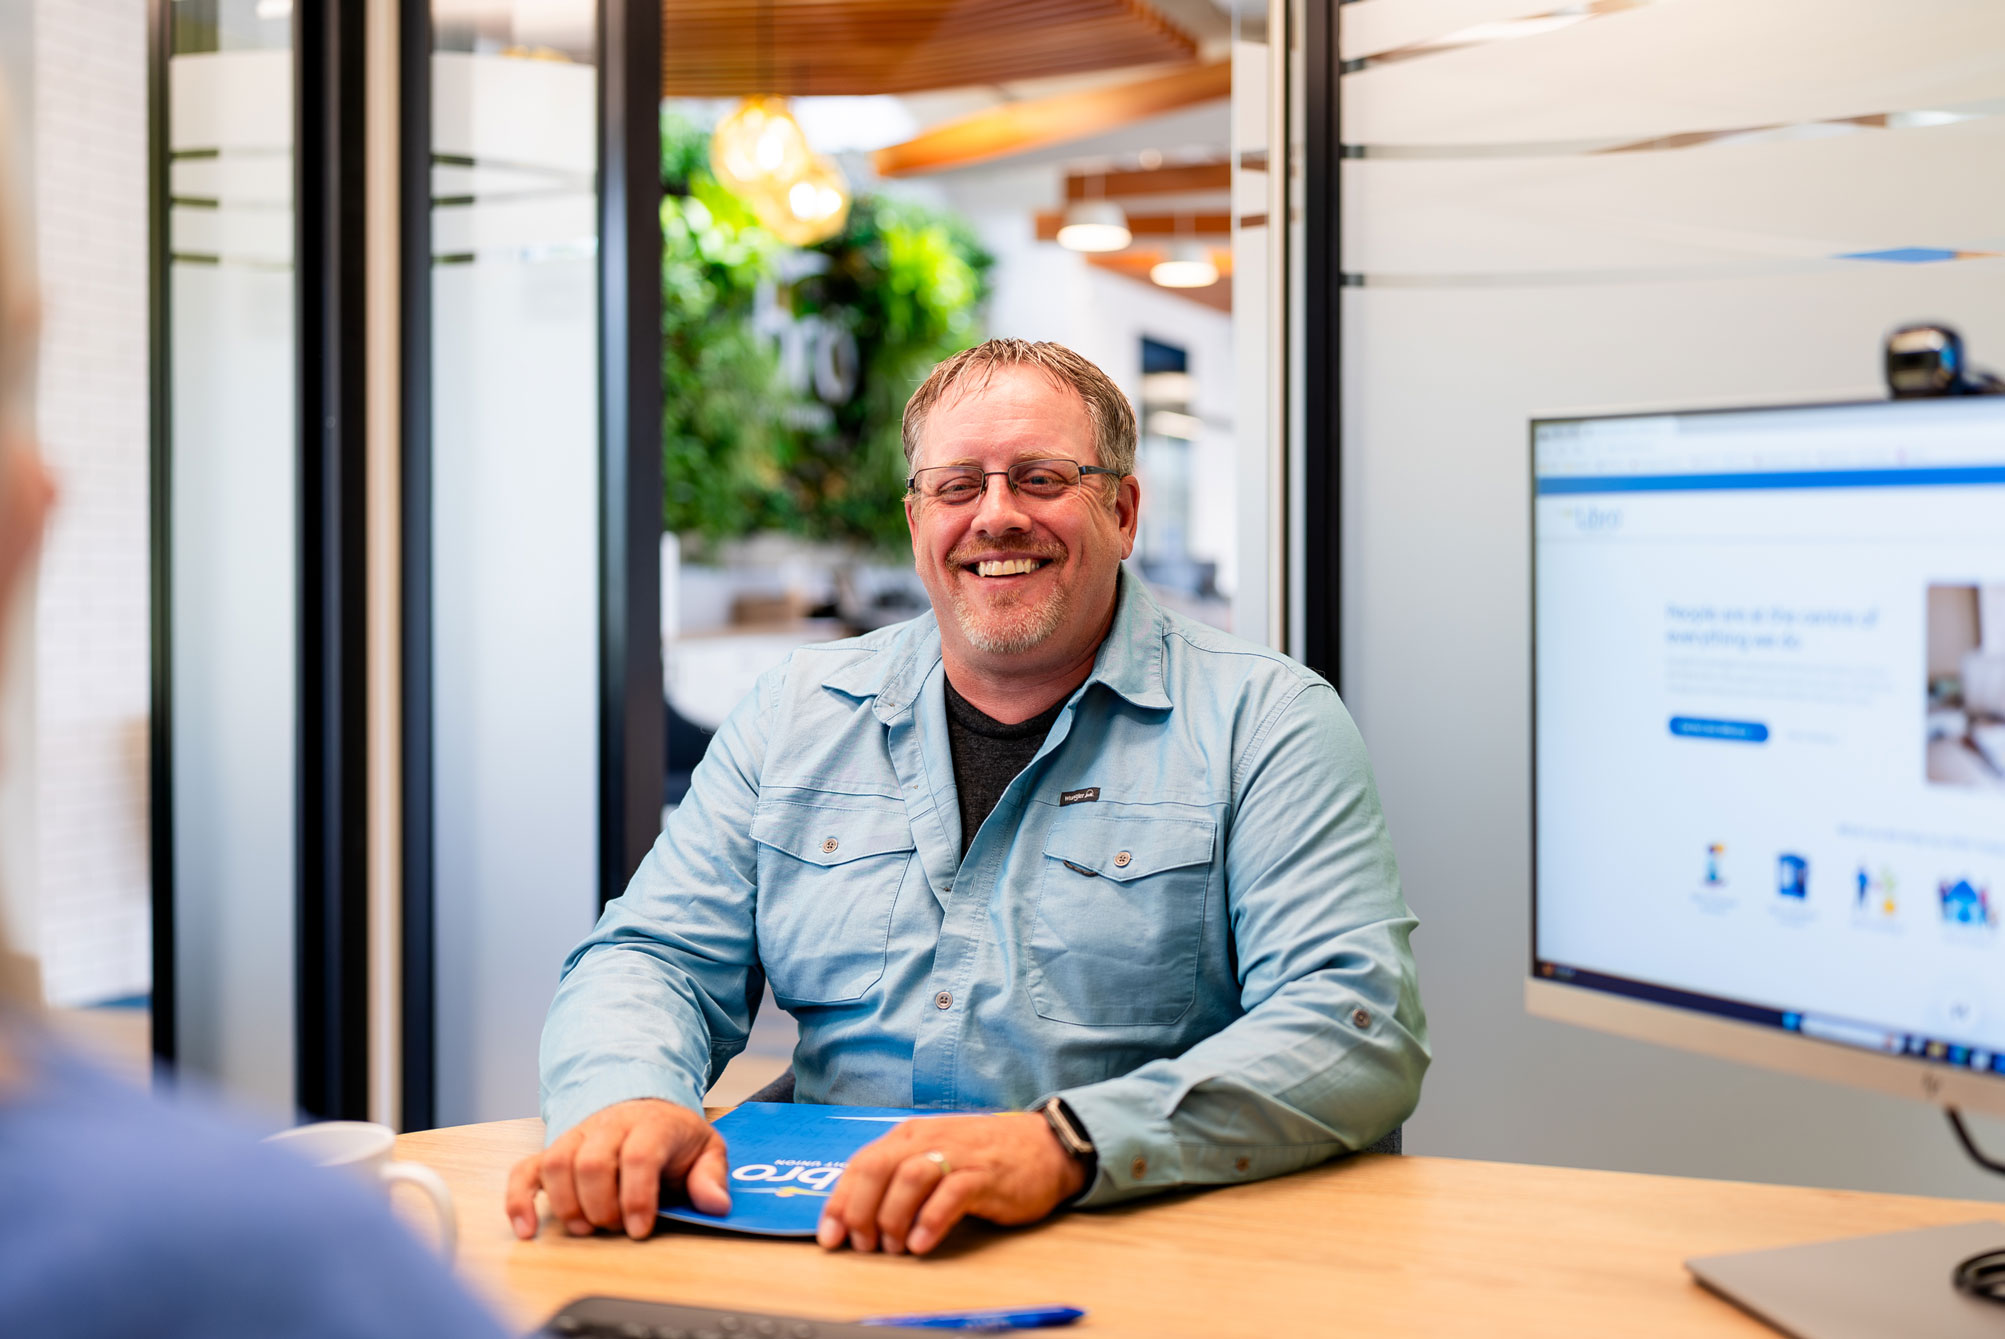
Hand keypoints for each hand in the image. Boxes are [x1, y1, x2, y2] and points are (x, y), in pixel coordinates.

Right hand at [505, 1098, 728, 1240]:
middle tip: (615, 1227)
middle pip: (592, 1162)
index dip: (636, 1196)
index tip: (639, 1229)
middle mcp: (609, 1126)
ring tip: (585, 1229)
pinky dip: (520, 1200)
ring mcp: (577, 1136)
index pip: (638, 1156)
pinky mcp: (554, 1150)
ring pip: (556, 1164)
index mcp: (651, 1124)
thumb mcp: (705, 1149)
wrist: (645, 1105)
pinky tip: (527, 1230)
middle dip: (601, 1206)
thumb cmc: (673, 1136)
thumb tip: (716, 1204)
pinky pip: (525, 1170)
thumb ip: (711, 1176)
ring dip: (567, 1205)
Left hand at [816, 1112, 1085, 1256]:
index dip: (840, 1202)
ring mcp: (957, 1154)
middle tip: (862, 1246)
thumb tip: (859, 1215)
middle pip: (877, 1169)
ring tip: (893, 1248)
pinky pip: (950, 1194)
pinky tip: (922, 1244)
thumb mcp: (935, 1155)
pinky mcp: (984, 1174)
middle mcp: (928, 1139)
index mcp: (910, 1135)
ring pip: (908, 1179)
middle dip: (860, 1212)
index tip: (829, 1236)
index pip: (861, 1164)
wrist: (1044, 1145)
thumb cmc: (983, 1156)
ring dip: (892, 1218)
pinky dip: (930, 1221)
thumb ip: (901, 1175)